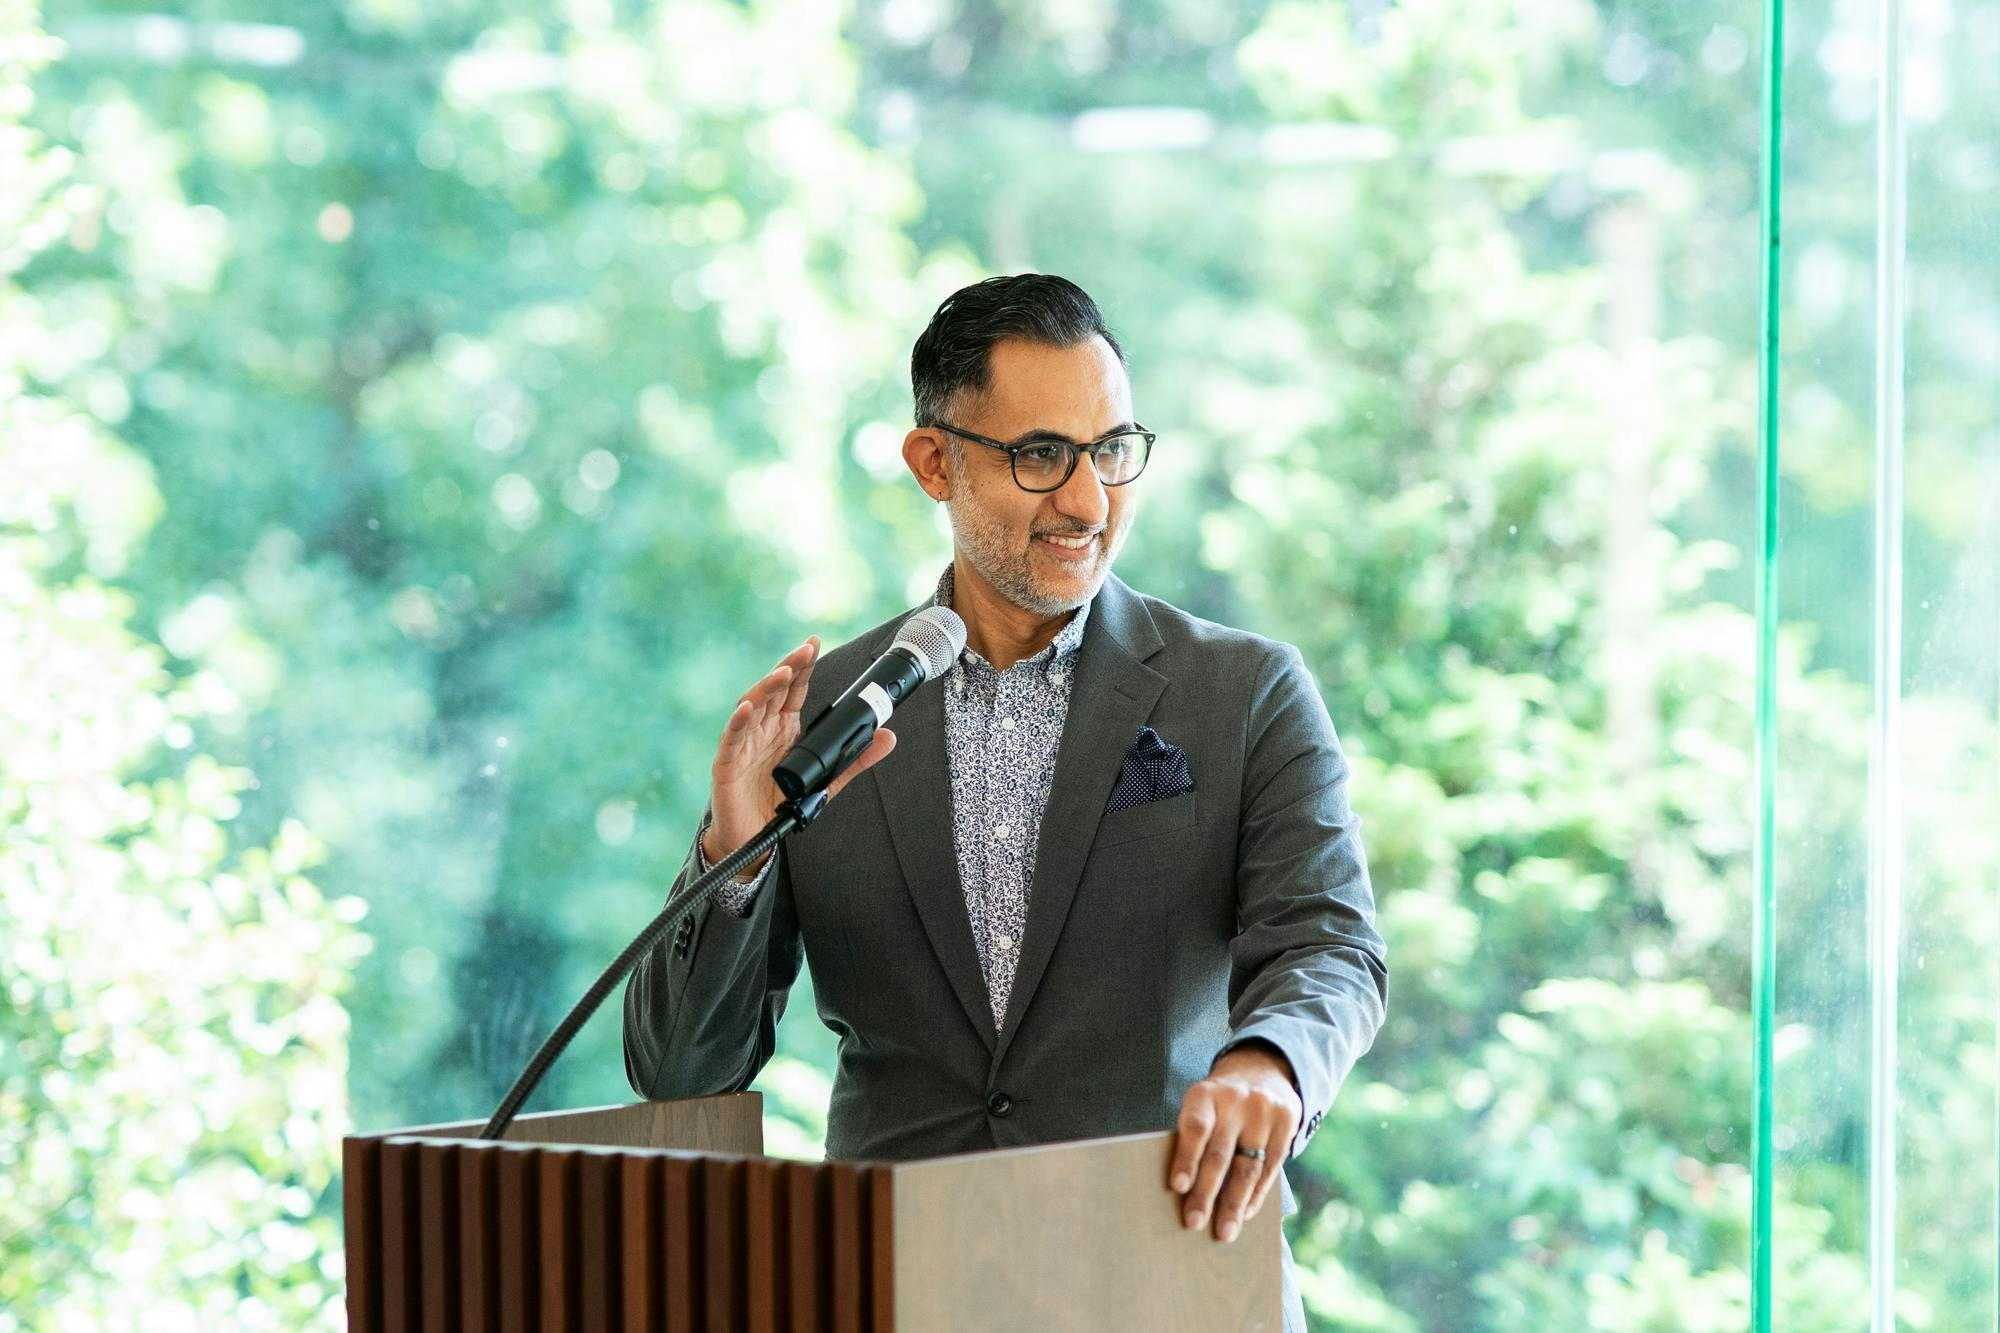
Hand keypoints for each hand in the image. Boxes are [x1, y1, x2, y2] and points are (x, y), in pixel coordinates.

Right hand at [703, 636, 896, 869]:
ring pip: (752, 707)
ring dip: (767, 687)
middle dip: (789, 667)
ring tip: (784, 673)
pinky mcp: (727, 764)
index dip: (803, 666)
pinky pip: (732, 739)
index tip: (814, 642)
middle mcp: (763, 729)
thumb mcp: (826, 780)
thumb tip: (889, 737)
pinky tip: (748, 709)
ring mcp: (743, 744)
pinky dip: (738, 722)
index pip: (793, 689)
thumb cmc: (781, 803)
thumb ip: (855, 759)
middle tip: (806, 650)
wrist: (752, 838)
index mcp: (783, 728)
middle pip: (773, 690)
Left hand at [1166, 1044, 1300, 1242]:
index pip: (1195, 1128)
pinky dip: (1257, 1194)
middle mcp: (1235, 1100)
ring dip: (1235, 1204)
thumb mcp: (1201, 1107)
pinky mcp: (1287, 1120)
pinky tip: (1246, 1213)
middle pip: (1220, 1154)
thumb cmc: (1217, 1105)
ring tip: (1225, 1232)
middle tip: (1194, 1222)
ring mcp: (1264, 1110)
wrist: (1260, 1071)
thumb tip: (1184, 1194)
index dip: (1187, 1157)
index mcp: (1204, 1094)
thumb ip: (1193, 1139)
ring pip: (1248, 1166)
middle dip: (1207, 1192)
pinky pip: (1272, 1166)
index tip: (1178, 1187)